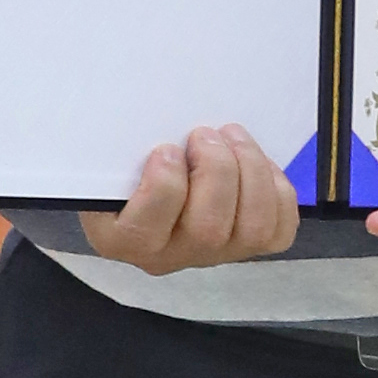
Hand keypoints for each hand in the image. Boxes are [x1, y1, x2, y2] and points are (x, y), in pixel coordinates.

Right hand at [79, 126, 301, 271]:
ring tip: (233, 138)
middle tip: (204, 135)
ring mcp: (213, 254)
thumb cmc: (120, 166)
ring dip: (251, 173)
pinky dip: (277, 190)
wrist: (140, 184)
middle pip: (208, 229)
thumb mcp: (98, 157)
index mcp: (121, 238)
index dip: (163, 184)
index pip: (145, 229)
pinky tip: (255, 163)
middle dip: (216, 169)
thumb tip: (142, 121)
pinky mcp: (248, 247)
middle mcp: (169, 255)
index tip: (166, 150)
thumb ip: (108, 147)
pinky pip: (279, 230)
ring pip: (252, 229)